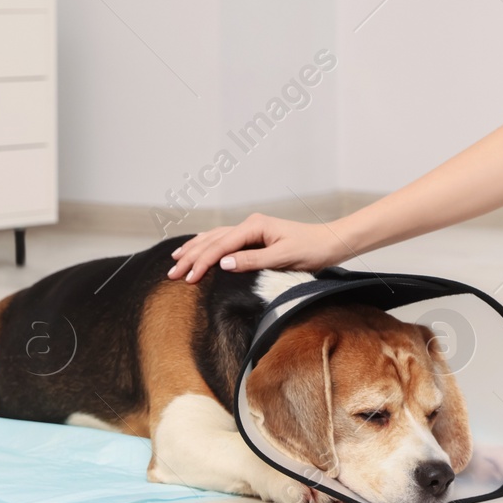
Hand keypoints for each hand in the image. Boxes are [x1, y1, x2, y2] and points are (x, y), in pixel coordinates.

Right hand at [166, 214, 351, 282]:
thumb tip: (223, 263)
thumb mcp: (283, 258)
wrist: (330, 243)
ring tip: (176, 260)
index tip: (188, 278)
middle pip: (213, 240)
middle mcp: (250, 224)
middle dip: (191, 256)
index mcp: (254, 226)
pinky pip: (225, 239)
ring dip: (195, 249)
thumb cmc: (311, 250)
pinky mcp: (255, 236)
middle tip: (172, 273)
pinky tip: (199, 247)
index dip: (202, 262)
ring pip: (215, 238)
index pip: (220, 246)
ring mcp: (252, 229)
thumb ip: (252, 261)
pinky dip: (208, 245)